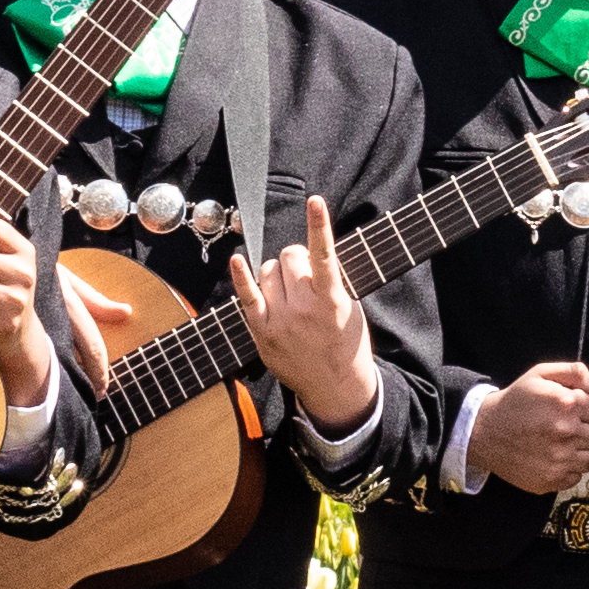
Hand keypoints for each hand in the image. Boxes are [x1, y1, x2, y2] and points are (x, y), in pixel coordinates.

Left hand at [244, 199, 378, 432]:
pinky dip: (241, 276)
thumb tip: (314, 252)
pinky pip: (246, 296)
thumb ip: (333, 280)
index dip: (319, 225)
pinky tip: (237, 260)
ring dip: (277, 272)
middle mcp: (303, 308)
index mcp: (332, 300)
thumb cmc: (346, 343)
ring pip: (267, 270)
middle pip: (289, 256)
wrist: (334, 387)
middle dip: (296, 257)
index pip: (324, 255)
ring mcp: (280, 320)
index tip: (315, 201)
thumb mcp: (351, 308)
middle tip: (305, 274)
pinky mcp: (262, 331)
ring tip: (289, 291)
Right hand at [473, 360, 588, 496]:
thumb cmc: (515, 401)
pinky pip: (576, 476)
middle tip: (564, 428)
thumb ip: (574, 372)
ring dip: (581, 451)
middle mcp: (567, 432)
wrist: (484, 432)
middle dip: (585, 430)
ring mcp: (560, 459)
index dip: (586, 411)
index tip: (571, 412)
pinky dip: (569, 469)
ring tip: (562, 445)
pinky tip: (553, 458)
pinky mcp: (552, 479)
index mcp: (567, 404)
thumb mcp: (540, 374)